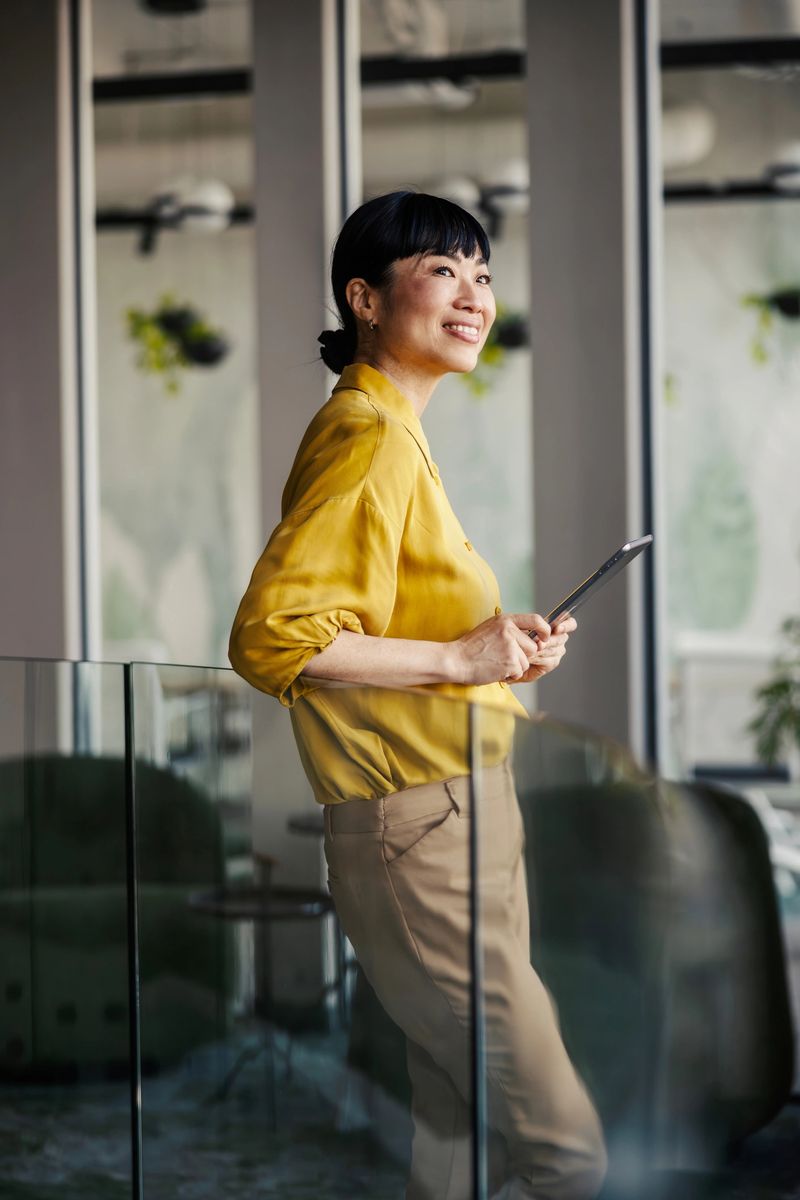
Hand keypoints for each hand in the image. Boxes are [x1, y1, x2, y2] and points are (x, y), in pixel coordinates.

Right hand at [451, 612, 575, 685]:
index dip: (544, 630)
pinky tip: (496, 670)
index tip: (544, 637)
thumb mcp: (490, 628)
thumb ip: (510, 630)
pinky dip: (510, 675)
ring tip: (497, 663)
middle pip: (533, 646)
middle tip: (504, 657)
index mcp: (505, 620)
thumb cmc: (471, 647)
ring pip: (526, 661)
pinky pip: (519, 671)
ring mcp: (510, 646)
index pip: (536, 620)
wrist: (456, 660)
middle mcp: (510, 630)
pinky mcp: (510, 662)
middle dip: (523, 655)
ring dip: (515, 666)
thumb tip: (533, 638)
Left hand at [515, 615, 576, 682]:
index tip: (557, 628)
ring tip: (527, 651)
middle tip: (537, 644)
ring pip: (554, 650)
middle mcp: (559, 639)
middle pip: (561, 638)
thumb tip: (540, 638)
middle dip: (549, 641)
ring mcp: (557, 652)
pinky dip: (538, 659)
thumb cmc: (517, 639)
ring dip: (540, 651)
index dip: (567, 625)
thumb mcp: (523, 629)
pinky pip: (549, 660)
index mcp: (555, 627)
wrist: (511, 656)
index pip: (570, 623)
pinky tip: (529, 659)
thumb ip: (534, 629)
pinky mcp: (552, 663)